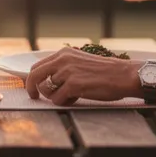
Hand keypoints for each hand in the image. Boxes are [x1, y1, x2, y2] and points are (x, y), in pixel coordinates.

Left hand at [24, 47, 143, 104]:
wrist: (123, 75)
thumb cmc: (105, 72)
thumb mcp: (80, 62)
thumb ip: (64, 67)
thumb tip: (47, 81)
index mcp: (64, 54)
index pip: (37, 65)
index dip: (32, 78)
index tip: (32, 87)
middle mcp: (63, 60)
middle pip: (34, 75)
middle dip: (31, 88)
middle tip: (34, 96)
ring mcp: (67, 72)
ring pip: (47, 90)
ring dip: (56, 96)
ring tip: (71, 95)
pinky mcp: (73, 84)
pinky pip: (57, 99)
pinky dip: (64, 102)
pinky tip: (76, 98)